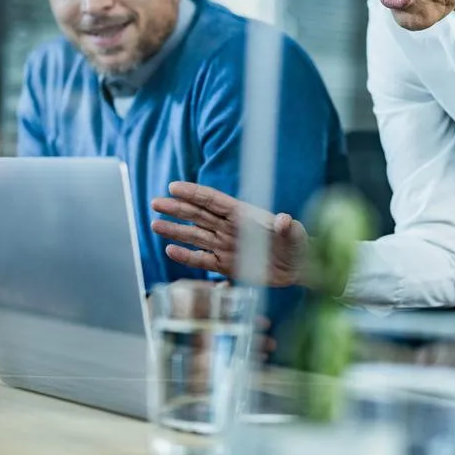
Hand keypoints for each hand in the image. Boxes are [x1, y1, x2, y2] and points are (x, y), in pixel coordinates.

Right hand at [150, 182, 308, 287]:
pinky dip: (186, 256)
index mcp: (243, 214)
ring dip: (175, 230)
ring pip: (195, 236)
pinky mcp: (226, 265)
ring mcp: (225, 246)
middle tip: (155, 203)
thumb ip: (288, 227)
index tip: (173, 187)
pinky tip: (170, 250)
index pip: (214, 200)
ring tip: (154, 225)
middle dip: (176, 208)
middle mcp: (229, 228)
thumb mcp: (296, 234)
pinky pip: (202, 259)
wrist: (299, 268)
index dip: (193, 193)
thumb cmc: (298, 245)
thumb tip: (284, 220)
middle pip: (198, 215)